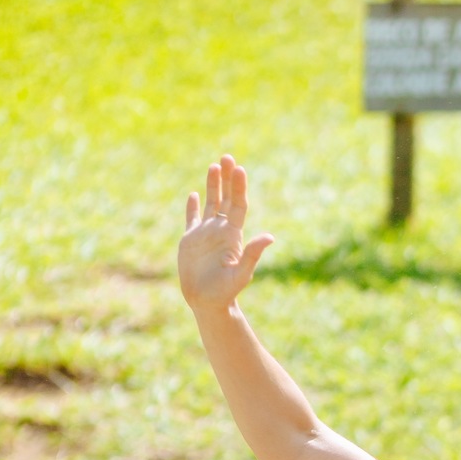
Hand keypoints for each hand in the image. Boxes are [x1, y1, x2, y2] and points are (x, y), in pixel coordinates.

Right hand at [178, 154, 273, 312]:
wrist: (207, 302)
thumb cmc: (226, 292)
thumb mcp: (242, 273)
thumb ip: (253, 254)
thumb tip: (270, 237)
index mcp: (233, 235)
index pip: (238, 205)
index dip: (238, 187)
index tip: (239, 169)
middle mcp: (220, 230)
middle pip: (225, 198)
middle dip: (227, 179)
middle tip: (227, 157)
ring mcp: (205, 234)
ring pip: (210, 204)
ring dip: (212, 185)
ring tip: (214, 166)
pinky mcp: (190, 241)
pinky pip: (192, 219)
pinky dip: (193, 207)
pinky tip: (194, 195)